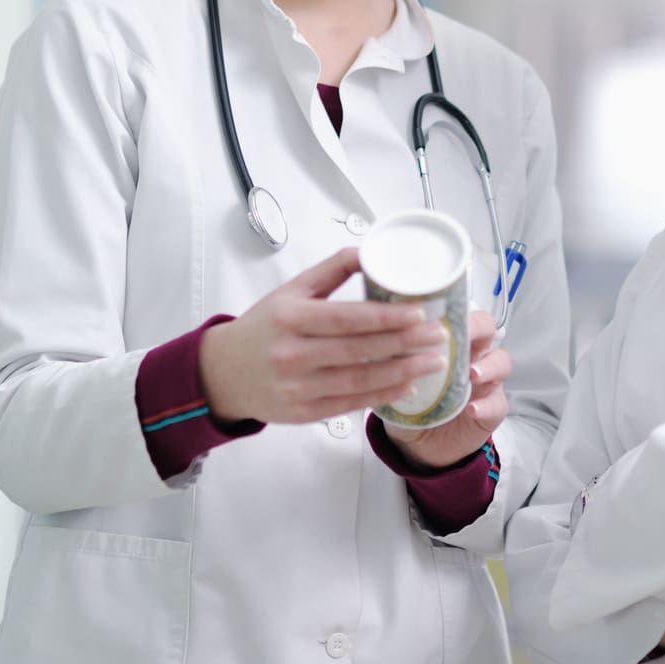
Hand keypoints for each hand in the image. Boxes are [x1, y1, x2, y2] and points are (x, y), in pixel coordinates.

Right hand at [199, 247, 447, 424]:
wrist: (226, 372)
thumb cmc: (264, 327)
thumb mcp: (291, 291)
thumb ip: (332, 270)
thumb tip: (370, 250)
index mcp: (290, 318)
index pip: (347, 318)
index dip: (386, 317)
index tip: (419, 312)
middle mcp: (292, 354)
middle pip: (358, 350)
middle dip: (404, 344)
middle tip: (438, 336)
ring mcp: (297, 387)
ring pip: (358, 380)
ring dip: (401, 372)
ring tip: (432, 361)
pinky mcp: (303, 413)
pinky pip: (350, 403)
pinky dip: (381, 395)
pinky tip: (406, 385)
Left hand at [384, 307, 509, 469]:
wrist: (418, 442)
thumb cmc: (412, 399)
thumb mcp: (399, 372)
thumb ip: (394, 352)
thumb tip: (371, 329)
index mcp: (450, 340)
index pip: (458, 311)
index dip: (456, 307)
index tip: (440, 311)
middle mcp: (472, 354)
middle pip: (488, 329)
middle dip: (478, 329)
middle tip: (464, 336)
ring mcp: (485, 381)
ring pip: (501, 362)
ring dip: (488, 366)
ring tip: (472, 375)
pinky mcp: (490, 409)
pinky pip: (497, 404)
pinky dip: (485, 406)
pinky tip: (470, 409)